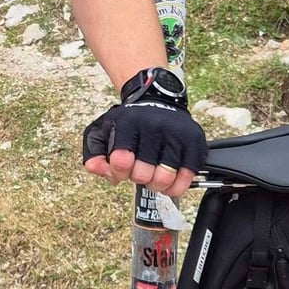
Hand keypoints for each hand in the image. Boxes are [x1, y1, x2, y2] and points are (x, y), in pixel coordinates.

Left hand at [81, 67, 208, 196]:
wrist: (158, 102)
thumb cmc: (130, 124)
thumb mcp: (102, 132)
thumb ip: (93, 154)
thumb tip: (96, 169)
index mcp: (128, 123)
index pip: (121, 162)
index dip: (118, 173)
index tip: (121, 169)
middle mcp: (153, 126)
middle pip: (142, 174)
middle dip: (138, 179)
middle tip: (139, 171)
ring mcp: (176, 133)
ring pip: (165, 177)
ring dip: (156, 185)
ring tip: (154, 177)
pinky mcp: (194, 141)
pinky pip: (187, 176)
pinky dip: (176, 186)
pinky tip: (169, 182)